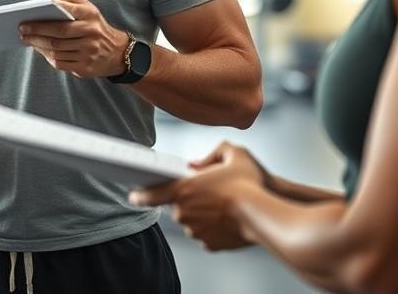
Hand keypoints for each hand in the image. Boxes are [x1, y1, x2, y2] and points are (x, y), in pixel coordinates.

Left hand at [19, 0, 128, 78]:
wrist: (117, 52)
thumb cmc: (96, 27)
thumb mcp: (89, 8)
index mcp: (91, 16)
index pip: (66, 13)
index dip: (45, 18)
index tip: (27, 19)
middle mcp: (91, 34)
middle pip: (58, 35)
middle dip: (37, 33)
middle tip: (22, 31)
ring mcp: (88, 52)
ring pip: (57, 50)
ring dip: (39, 45)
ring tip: (28, 40)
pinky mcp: (85, 67)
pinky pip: (60, 63)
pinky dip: (47, 57)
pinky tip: (40, 50)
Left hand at [129, 142, 265, 250]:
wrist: (263, 215)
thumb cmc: (248, 184)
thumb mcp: (233, 153)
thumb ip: (213, 153)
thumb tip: (199, 165)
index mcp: (183, 190)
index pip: (151, 194)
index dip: (141, 195)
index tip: (134, 195)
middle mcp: (184, 213)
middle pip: (178, 206)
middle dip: (188, 199)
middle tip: (208, 191)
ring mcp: (195, 231)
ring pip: (192, 220)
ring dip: (201, 213)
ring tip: (222, 203)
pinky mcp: (208, 244)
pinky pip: (205, 233)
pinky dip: (212, 227)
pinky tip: (227, 217)